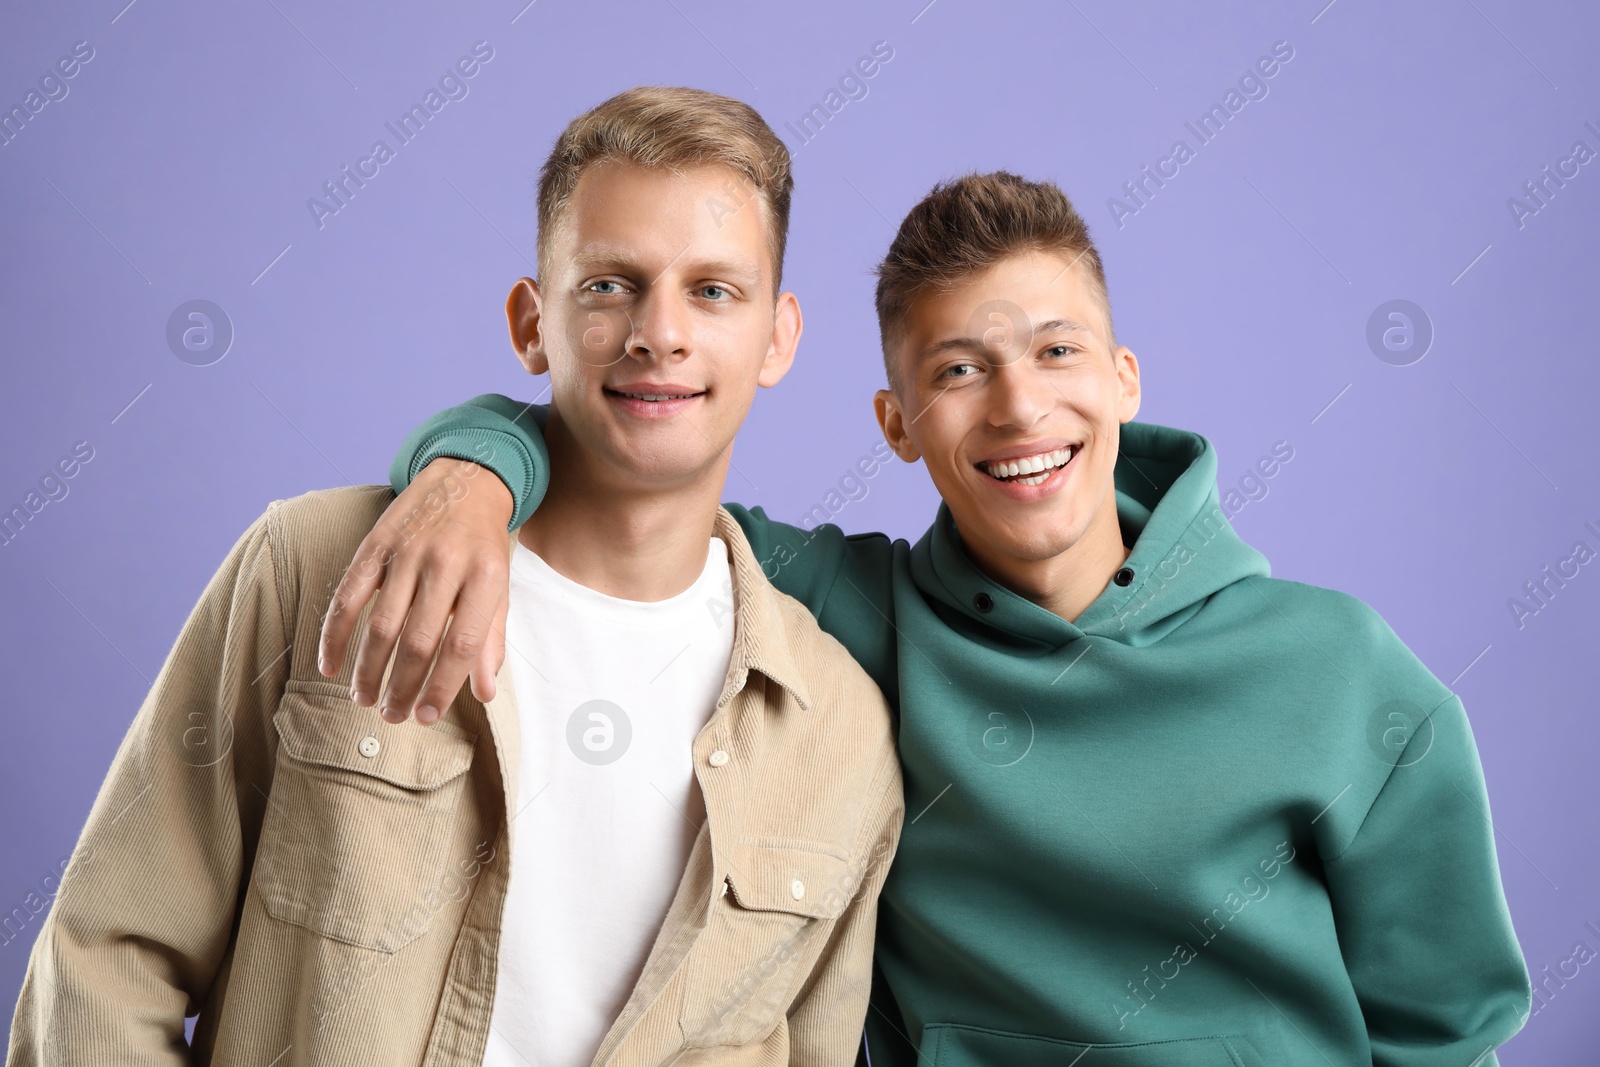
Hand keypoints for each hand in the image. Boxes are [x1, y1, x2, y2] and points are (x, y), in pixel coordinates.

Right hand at [318, 457, 512, 723]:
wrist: (466, 479)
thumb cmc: (484, 546)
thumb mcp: (499, 587)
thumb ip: (490, 640)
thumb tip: (486, 694)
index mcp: (485, 576)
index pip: (461, 643)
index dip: (443, 686)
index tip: (426, 717)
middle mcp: (445, 563)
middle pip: (419, 640)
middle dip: (402, 686)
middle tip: (392, 716)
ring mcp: (407, 552)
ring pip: (381, 624)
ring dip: (368, 669)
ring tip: (364, 700)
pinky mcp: (375, 544)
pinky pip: (348, 596)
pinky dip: (335, 634)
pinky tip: (329, 665)